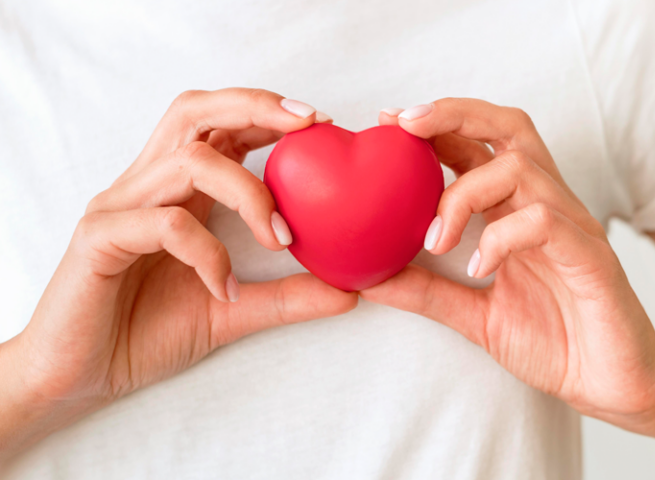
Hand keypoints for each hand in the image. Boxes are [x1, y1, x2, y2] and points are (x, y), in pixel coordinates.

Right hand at [0, 88, 354, 454]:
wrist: (81, 377)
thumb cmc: (147, 331)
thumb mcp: (233, 310)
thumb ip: (287, 297)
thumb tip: (351, 291)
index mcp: (176, 190)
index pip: (219, 126)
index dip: (267, 112)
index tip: (321, 124)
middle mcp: (146, 186)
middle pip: (194, 112)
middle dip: (255, 107)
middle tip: (308, 125)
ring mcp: (119, 207)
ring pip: (188, 162)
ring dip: (247, 192)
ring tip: (280, 237)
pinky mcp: (99, 238)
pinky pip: (164, 224)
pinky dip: (207, 252)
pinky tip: (224, 288)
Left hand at [366, 100, 654, 432]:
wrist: (613, 383)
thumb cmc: (554, 341)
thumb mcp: (474, 315)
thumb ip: (427, 292)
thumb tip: (369, 279)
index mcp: (518, 211)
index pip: (479, 146)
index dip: (436, 125)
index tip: (389, 122)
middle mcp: (546, 206)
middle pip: (509, 129)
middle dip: (454, 115)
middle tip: (405, 125)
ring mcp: (572, 227)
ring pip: (520, 169)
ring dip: (464, 195)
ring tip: (435, 241)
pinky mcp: (590, 257)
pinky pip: (545, 222)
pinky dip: (501, 238)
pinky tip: (477, 269)